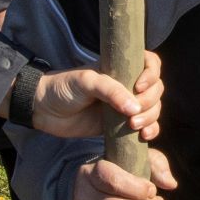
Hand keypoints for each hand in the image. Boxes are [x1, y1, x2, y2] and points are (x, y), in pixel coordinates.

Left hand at [28, 51, 163, 138]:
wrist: (44, 110)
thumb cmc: (63, 88)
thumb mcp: (86, 82)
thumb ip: (110, 91)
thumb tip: (134, 108)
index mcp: (120, 68)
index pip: (150, 64)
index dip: (151, 74)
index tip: (138, 87)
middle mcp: (127, 85)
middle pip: (156, 89)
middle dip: (150, 102)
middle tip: (132, 115)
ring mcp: (125, 106)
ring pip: (153, 108)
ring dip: (151, 117)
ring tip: (133, 126)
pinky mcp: (121, 125)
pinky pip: (146, 126)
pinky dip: (150, 130)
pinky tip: (143, 136)